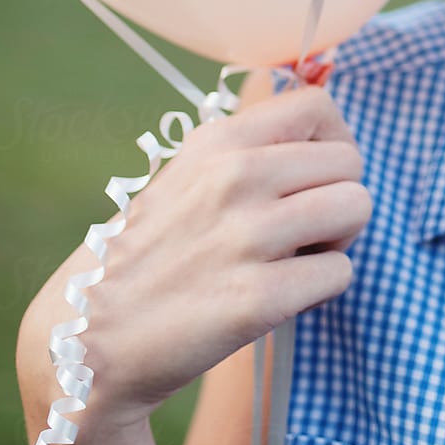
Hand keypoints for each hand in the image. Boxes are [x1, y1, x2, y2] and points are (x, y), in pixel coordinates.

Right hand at [18, 84, 372, 435]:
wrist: (88, 338)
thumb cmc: (153, 257)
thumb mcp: (189, 177)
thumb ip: (250, 153)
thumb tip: (326, 138)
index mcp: (218, 142)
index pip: (317, 105)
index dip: (334, 143)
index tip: (314, 178)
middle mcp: (234, 177)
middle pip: (351, 162)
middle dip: (339, 198)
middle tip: (303, 233)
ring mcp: (246, 236)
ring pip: (357, 208)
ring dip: (338, 241)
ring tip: (296, 262)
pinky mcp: (256, 298)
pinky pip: (340, 273)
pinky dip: (321, 290)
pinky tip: (280, 299)